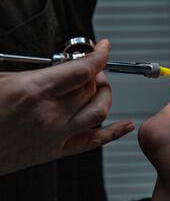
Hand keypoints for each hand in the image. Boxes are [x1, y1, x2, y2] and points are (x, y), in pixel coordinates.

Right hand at [0, 40, 133, 175]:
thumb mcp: (3, 80)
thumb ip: (37, 74)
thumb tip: (63, 67)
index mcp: (33, 91)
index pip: (82, 70)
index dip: (99, 56)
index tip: (104, 48)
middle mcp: (49, 114)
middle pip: (91, 88)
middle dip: (97, 74)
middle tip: (93, 68)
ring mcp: (55, 135)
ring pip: (98, 112)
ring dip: (104, 95)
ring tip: (99, 87)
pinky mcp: (55, 152)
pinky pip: (94, 142)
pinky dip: (114, 133)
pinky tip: (126, 125)